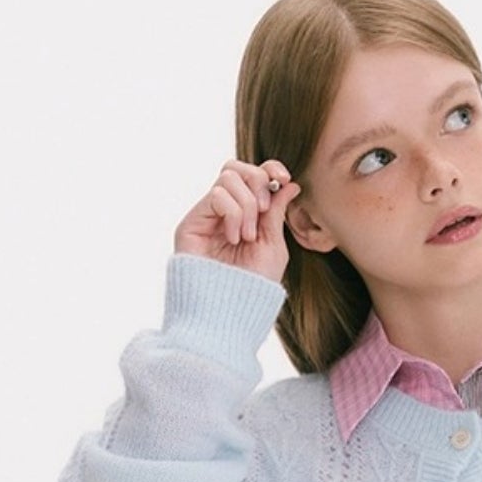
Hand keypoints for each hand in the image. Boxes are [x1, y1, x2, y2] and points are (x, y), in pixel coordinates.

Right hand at [174, 158, 300, 283]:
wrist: (230, 314)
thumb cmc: (252, 289)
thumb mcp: (272, 247)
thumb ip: (277, 213)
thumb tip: (290, 184)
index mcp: (245, 216)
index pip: (253, 175)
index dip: (269, 168)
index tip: (283, 179)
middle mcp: (224, 212)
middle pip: (237, 167)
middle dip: (257, 181)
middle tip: (263, 211)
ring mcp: (207, 216)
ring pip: (228, 176)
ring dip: (246, 205)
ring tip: (246, 237)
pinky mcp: (192, 222)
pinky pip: (217, 195)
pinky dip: (232, 213)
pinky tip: (232, 239)